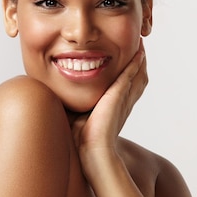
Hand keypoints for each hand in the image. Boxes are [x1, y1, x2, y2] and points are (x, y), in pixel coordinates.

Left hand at [67, 40, 147, 158]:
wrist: (92, 152)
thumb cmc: (82, 140)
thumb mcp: (78, 116)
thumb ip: (73, 105)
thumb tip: (55, 99)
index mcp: (117, 106)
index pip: (128, 85)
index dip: (131, 72)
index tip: (129, 59)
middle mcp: (125, 101)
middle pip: (138, 77)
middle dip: (139, 62)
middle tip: (140, 46)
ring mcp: (124, 97)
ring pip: (138, 74)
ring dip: (139, 59)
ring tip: (141, 44)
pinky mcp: (119, 93)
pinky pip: (131, 74)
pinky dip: (135, 63)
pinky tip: (137, 53)